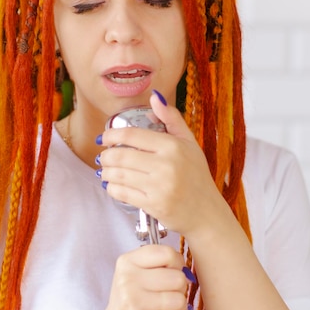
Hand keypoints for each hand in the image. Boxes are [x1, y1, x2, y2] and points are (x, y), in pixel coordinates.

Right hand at [93, 245, 192, 309]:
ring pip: (180, 299)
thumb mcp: (136, 273)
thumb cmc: (132, 299)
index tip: (172, 271)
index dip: (177, 263)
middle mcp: (127, 279)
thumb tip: (187, 273)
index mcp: (127, 262)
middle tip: (169, 293)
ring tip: (167, 308)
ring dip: (179, 307)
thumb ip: (159, 264)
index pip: (167, 253)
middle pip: (177, 277)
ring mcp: (132, 302)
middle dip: (180, 288)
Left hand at [98, 92, 226, 236]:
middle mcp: (165, 165)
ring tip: (105, 170)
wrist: (206, 212)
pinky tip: (112, 184)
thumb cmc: (197, 176)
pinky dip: (112, 188)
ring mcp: (159, 187)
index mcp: (172, 146)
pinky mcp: (153, 205)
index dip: (111, 135)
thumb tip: (155, 96)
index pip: (132, 135)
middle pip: (120, 156)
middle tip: (103, 156)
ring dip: (105, 172)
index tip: (104, 138)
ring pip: (118, 175)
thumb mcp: (190, 143)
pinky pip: (122, 193)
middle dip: (105, 156)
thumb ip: (172, 119)